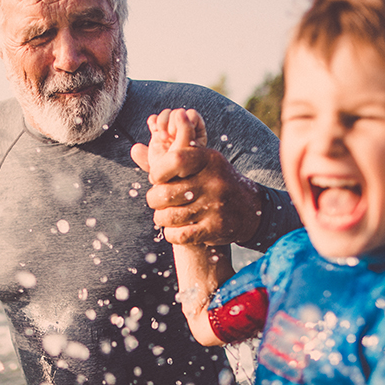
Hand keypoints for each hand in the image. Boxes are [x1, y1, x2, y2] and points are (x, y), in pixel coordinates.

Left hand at [132, 116, 261, 245]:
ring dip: (160, 218)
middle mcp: (213, 181)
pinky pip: (179, 235)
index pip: (173, 160)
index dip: (157, 172)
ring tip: (163, 215)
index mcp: (208, 159)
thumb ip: (168, 159)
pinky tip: (173, 230)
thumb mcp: (201, 162)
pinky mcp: (215, 228)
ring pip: (169, 216)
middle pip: (165, 193)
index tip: (157, 178)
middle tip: (156, 201)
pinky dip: (170, 234)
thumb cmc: (214, 181)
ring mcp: (215, 206)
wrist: (250, 209)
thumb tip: (134, 150)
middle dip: (153, 199)